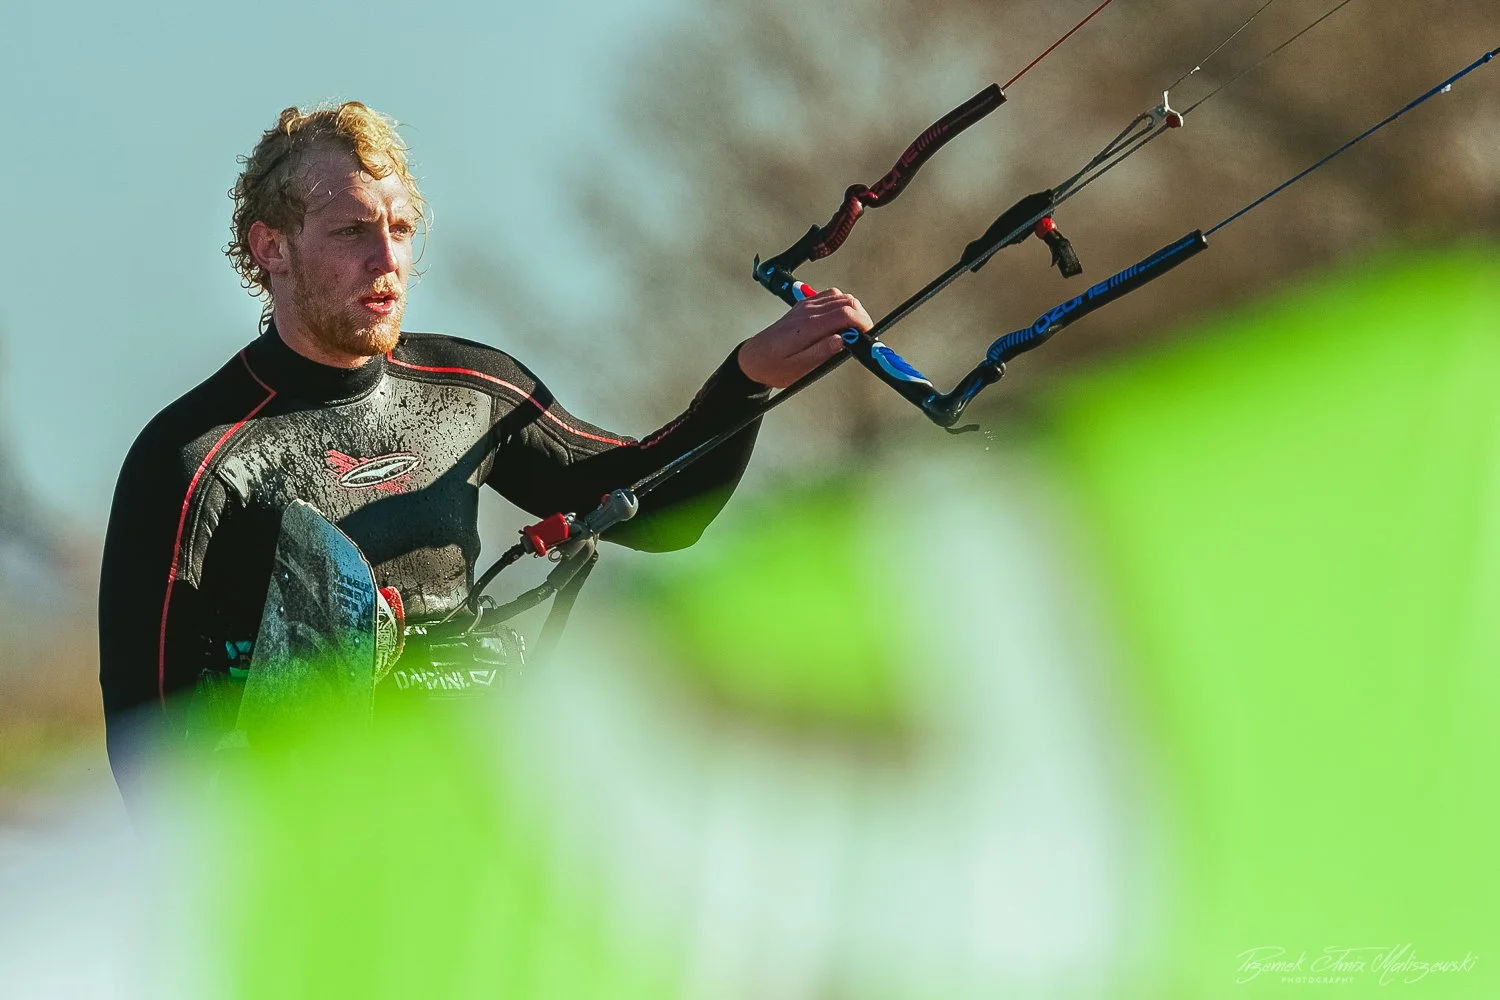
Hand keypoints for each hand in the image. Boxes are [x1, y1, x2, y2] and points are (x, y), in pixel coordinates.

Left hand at [737, 288, 872, 387]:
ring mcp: (805, 306)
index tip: (867, 335)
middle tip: (862, 335)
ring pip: (840, 296)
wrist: (753, 358)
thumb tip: (842, 340)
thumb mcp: (798, 368)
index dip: (863, 323)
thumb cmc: (774, 367)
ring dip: (852, 310)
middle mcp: (808, 312)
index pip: (845, 314)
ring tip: (852, 330)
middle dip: (861, 317)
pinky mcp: (803, 305)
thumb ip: (821, 352)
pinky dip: (840, 305)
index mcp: (809, 327)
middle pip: (847, 301)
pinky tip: (839, 320)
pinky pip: (829, 296)